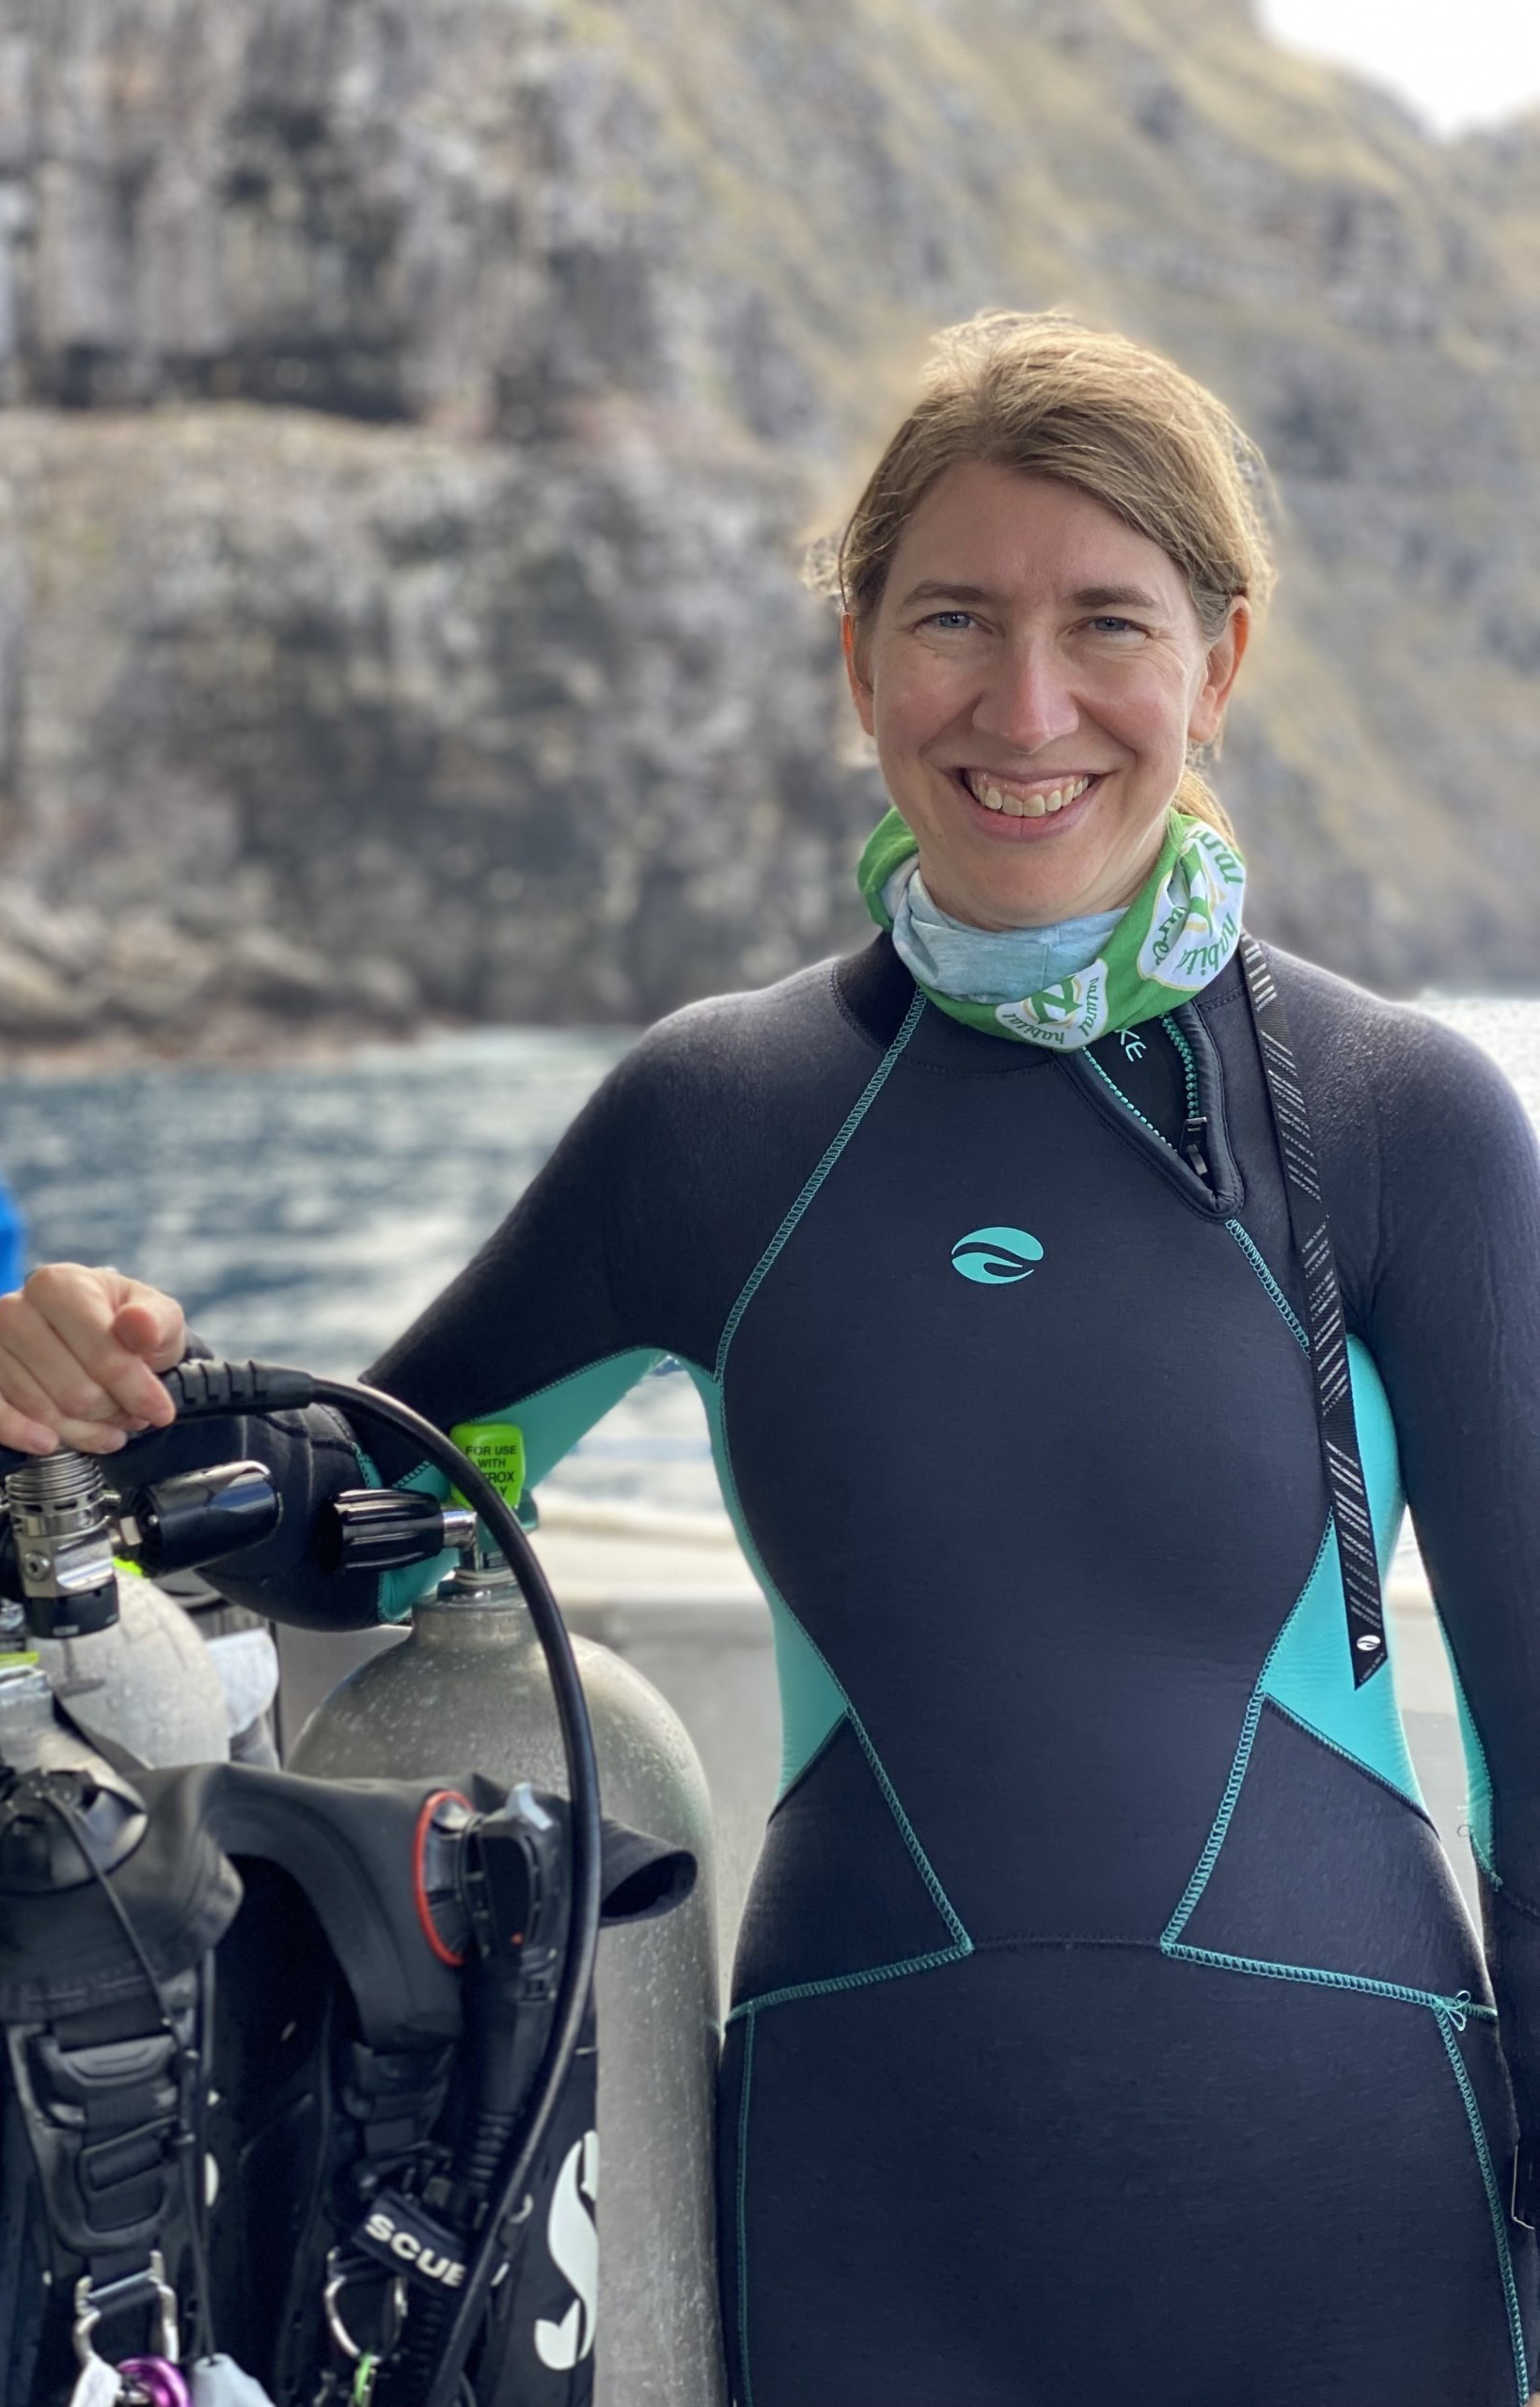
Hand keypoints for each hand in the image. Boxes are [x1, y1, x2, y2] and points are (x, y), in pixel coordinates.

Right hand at [0, 1264, 186, 1454]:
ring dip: (82, 1429)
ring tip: (106, 1423)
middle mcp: (17, 1309)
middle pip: (74, 1391)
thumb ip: (156, 1321)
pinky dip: (21, 1433)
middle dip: (111, 1411)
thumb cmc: (125, 1325)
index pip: (102, 1354)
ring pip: (42, 1410)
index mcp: (60, 1285)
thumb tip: (139, 1324)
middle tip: (129, 1413)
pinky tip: (48, 1443)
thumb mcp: (158, 1317)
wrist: (96, 1333)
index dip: (137, 1391)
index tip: (159, 1411)